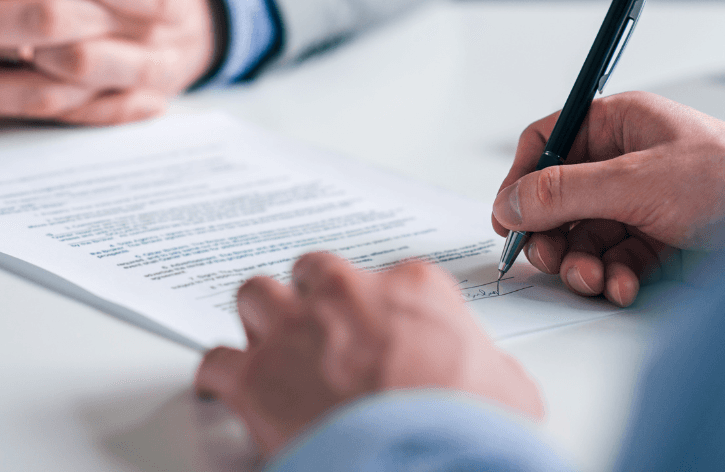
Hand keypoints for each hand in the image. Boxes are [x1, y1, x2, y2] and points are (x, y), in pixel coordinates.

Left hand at [195, 252, 542, 455]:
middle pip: (311, 273)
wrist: (426, 463)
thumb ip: (483, 361)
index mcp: (409, 288)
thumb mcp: (507, 386)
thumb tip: (484, 376)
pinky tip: (229, 389)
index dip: (374, 309)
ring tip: (271, 350)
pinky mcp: (255, 374)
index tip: (374, 332)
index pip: (384, 276)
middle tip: (318, 334)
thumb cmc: (469, 427)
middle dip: (310, 299)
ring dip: (262, 321)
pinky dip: (221, 375)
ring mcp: (294, 329)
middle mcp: (345, 294)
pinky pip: (217, 360)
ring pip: (256, 295)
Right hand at [492, 91, 724, 306]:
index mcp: (619, 125)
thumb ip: (567, 191)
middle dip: (551, 233)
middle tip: (546, 256)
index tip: (508, 215)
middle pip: (559, 198)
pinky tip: (622, 287)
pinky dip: (612, 279)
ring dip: (579, 262)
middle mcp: (625, 162)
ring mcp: (641, 204)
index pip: (548, 143)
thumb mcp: (639, 181)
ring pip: (582, 235)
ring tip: (589, 278)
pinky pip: (614, 261)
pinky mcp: (658, 242)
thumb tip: (511, 202)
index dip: (522, 178)